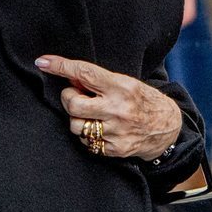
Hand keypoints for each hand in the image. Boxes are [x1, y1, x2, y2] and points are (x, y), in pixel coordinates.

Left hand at [34, 55, 182, 160]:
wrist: (168, 127)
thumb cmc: (143, 99)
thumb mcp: (125, 82)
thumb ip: (99, 81)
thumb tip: (70, 78)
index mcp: (121, 87)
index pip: (84, 74)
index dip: (61, 66)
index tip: (43, 62)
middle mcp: (118, 109)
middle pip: (73, 105)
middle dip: (68, 98)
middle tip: (76, 96)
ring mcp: (116, 132)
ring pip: (76, 126)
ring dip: (77, 119)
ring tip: (91, 114)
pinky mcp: (115, 149)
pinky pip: (86, 143)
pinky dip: (87, 135)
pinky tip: (99, 128)